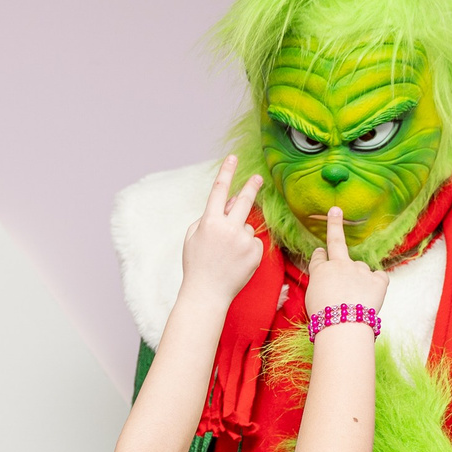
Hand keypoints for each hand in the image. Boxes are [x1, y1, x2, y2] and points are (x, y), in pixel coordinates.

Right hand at [179, 155, 265, 305]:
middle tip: (258, 178)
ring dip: (240, 235)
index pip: (219, 190)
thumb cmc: (197, 264)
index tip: (233, 158)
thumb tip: (233, 200)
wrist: (207, 293)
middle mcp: (228, 228)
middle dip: (251, 186)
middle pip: (245, 201)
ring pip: (247, 227)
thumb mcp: (194, 237)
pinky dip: (247, 249)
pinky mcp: (255, 253)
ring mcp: (243, 241)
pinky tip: (236, 262)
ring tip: (227, 255)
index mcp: (209, 221)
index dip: (226, 172)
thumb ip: (210, 215)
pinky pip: (254, 242)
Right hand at [305, 206, 386, 316]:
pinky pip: (379, 278)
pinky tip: (372, 294)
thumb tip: (328, 283)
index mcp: (321, 271)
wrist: (343, 325)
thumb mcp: (312, 298)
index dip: (319, 255)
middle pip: (336, 242)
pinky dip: (377, 284)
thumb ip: (321, 284)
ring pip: (362, 269)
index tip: (319, 251)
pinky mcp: (378, 280)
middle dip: (334, 224)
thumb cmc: (324, 317)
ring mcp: (360, 270)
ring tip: (357, 299)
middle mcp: (340, 265)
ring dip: (360, 279)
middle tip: (335, 211)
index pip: (319, 257)